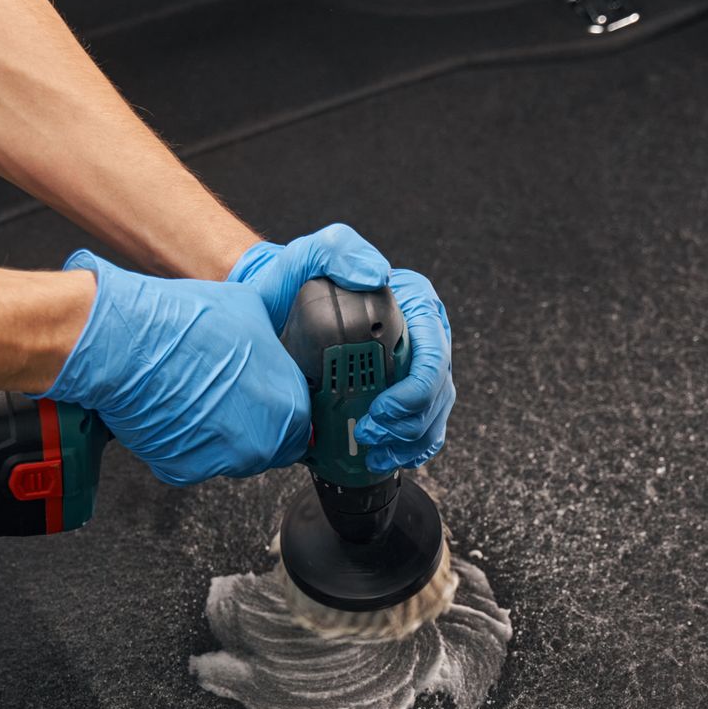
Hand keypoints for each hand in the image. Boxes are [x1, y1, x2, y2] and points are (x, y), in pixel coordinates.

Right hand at [38, 250, 309, 485]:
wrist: (125, 344)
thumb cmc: (184, 325)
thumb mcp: (253, 306)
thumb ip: (279, 323)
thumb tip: (289, 307)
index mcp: (289, 408)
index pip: (303, 424)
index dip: (284, 406)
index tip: (268, 396)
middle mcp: (261, 444)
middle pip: (269, 443)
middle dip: (254, 422)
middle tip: (227, 392)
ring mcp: (222, 461)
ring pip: (232, 454)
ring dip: (221, 432)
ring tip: (196, 393)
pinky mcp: (183, 471)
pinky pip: (194, 459)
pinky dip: (186, 441)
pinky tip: (174, 407)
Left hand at [230, 227, 454, 473]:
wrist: (270, 310)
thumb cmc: (294, 280)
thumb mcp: (312, 253)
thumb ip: (341, 251)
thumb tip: (377, 275)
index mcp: (416, 306)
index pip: (433, 354)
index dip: (417, 389)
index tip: (382, 407)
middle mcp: (421, 337)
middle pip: (437, 391)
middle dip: (409, 422)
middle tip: (371, 432)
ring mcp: (411, 368)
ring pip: (431, 415)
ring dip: (408, 441)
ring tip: (375, 451)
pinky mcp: (397, 393)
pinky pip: (418, 428)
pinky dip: (407, 449)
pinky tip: (384, 458)